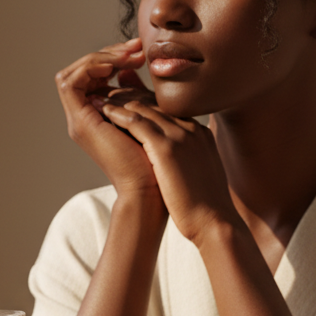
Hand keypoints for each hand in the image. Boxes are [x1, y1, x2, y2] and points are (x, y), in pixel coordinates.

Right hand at [54, 39, 162, 200]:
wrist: (152, 189)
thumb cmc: (157, 161)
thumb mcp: (148, 116)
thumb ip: (137, 94)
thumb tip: (131, 70)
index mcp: (98, 117)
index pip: (93, 76)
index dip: (113, 58)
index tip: (141, 52)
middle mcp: (84, 118)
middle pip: (80, 72)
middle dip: (107, 54)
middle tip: (136, 47)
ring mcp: (79, 121)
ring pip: (71, 73)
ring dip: (99, 58)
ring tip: (129, 55)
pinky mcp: (80, 123)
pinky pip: (70, 83)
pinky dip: (91, 69)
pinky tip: (118, 66)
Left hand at [99, 95, 239, 244]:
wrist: (215, 222)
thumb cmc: (205, 207)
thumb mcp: (199, 174)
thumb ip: (187, 159)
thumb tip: (173, 164)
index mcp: (199, 133)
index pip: (166, 109)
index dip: (143, 104)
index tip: (125, 104)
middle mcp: (190, 128)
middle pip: (154, 103)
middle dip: (129, 97)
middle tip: (107, 94)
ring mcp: (180, 135)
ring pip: (143, 107)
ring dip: (120, 102)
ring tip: (100, 99)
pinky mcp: (167, 147)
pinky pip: (136, 122)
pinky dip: (118, 115)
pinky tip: (104, 112)